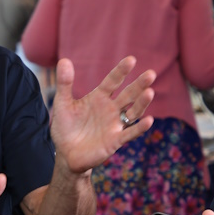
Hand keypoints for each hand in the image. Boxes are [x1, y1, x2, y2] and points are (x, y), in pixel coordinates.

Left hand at [50, 56, 156, 174]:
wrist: (66, 155)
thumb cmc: (66, 127)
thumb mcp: (63, 103)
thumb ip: (65, 83)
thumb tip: (64, 60)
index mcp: (99, 97)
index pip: (112, 81)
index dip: (121, 71)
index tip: (131, 59)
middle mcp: (111, 109)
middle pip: (128, 94)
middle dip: (139, 85)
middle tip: (151, 74)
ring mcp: (114, 125)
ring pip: (133, 112)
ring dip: (142, 103)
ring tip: (150, 92)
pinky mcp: (115, 141)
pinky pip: (130, 133)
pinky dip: (139, 128)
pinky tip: (148, 120)